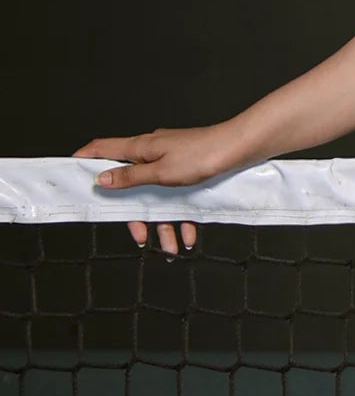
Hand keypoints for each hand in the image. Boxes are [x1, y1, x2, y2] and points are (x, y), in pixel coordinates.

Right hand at [72, 126, 240, 256]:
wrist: (241, 148)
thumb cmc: (203, 154)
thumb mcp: (161, 172)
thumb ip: (131, 177)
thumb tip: (102, 179)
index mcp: (140, 147)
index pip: (102, 149)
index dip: (84, 159)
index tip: (72, 175)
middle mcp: (153, 153)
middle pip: (131, 185)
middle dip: (136, 214)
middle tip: (138, 236)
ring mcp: (171, 162)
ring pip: (158, 198)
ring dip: (164, 224)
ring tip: (170, 248)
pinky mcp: (188, 171)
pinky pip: (178, 198)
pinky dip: (182, 217)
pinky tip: (188, 236)